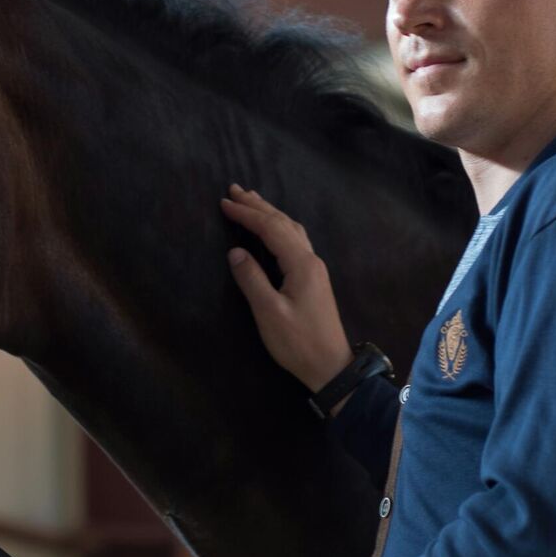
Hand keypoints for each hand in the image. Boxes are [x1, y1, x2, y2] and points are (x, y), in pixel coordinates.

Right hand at [220, 185, 353, 392]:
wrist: (331, 366)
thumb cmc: (298, 342)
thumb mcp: (269, 312)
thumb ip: (251, 279)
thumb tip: (235, 252)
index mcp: (301, 264)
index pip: (270, 228)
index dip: (247, 214)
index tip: (224, 203)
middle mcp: (311, 260)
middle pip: (283, 223)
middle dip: (258, 206)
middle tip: (234, 190)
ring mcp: (315, 269)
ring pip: (292, 230)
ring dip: (270, 214)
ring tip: (252, 202)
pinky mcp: (314, 279)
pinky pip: (295, 241)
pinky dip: (279, 228)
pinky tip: (274, 230)